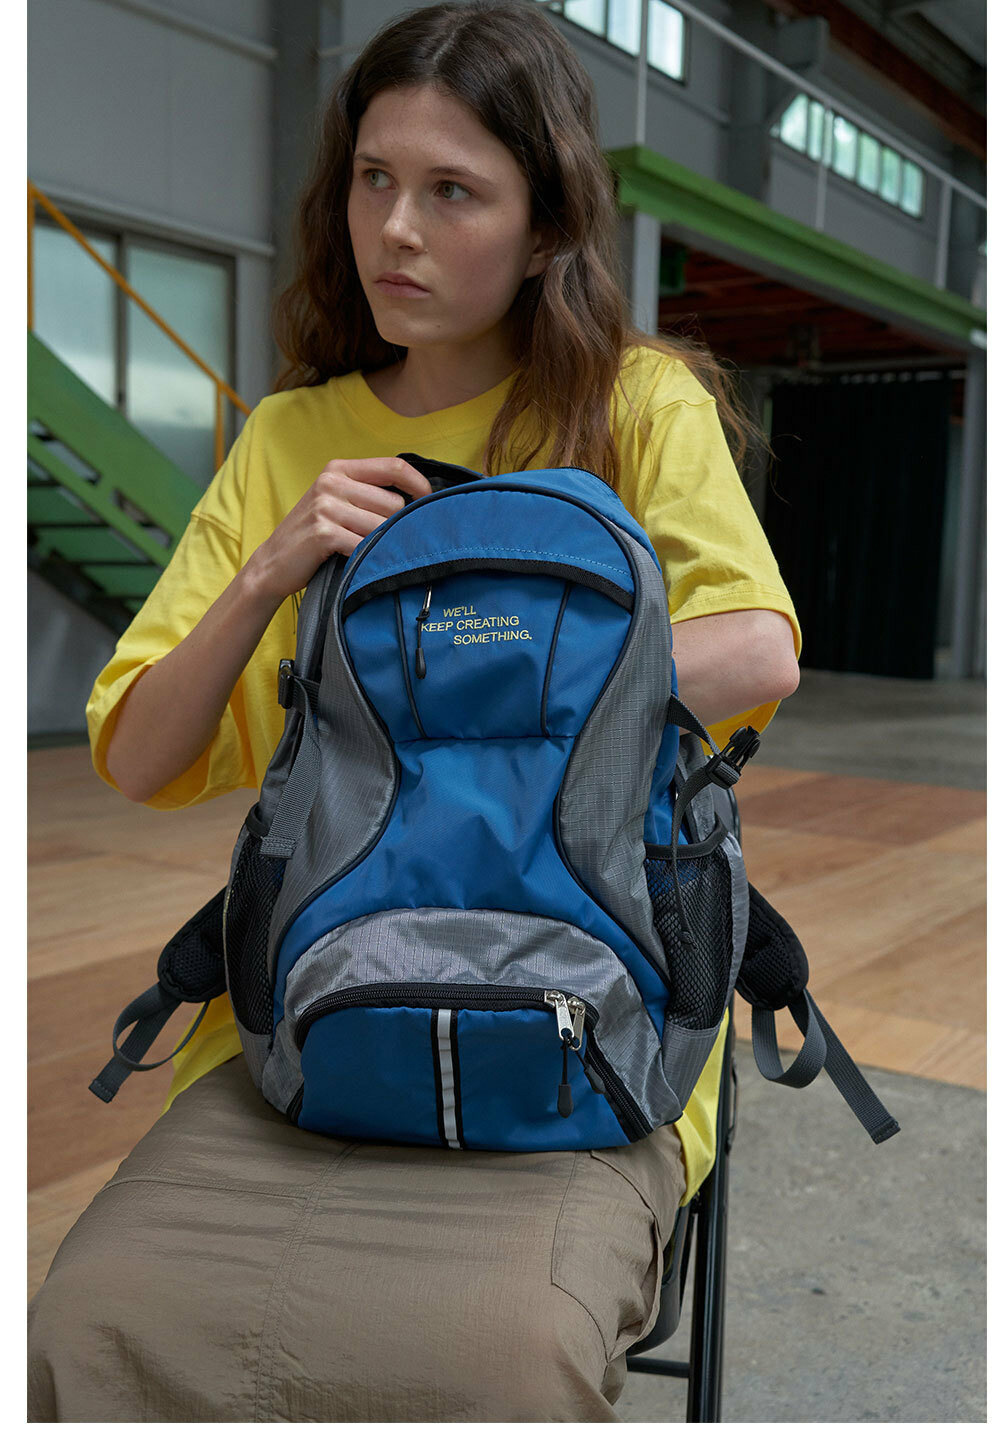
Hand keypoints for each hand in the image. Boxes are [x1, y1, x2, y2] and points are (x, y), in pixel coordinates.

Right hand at [245, 455, 433, 605]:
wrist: (272, 563)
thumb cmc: (313, 536)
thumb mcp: (337, 502)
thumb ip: (369, 494)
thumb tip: (420, 498)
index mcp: (339, 468)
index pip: (395, 467)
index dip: (420, 485)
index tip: (430, 504)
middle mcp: (332, 481)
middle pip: (394, 503)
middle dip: (396, 527)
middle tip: (383, 542)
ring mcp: (326, 506)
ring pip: (383, 526)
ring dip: (381, 545)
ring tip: (366, 552)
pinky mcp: (323, 531)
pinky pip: (365, 544)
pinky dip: (367, 557)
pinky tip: (357, 562)